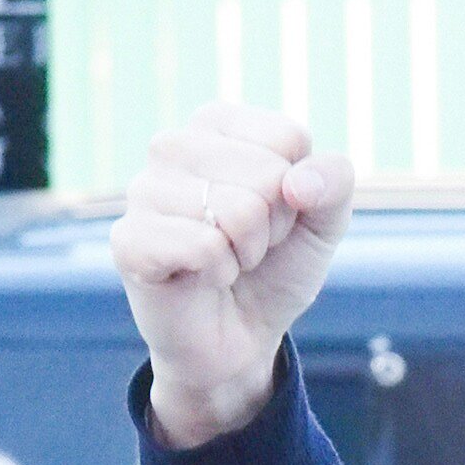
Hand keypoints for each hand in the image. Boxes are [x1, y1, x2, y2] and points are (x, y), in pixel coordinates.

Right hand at [109, 101, 354, 447]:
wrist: (241, 339)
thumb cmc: (274, 272)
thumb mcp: (321, 225)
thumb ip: (333, 183)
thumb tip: (299, 182)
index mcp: (217, 124)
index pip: (289, 139)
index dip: (297, 194)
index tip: (274, 219)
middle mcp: (173, 145)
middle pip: (267, 175)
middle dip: (272, 227)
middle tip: (248, 248)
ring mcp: (143, 189)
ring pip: (238, 211)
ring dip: (245, 253)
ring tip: (224, 262)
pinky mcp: (130, 238)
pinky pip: (205, 246)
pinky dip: (218, 273)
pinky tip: (201, 278)